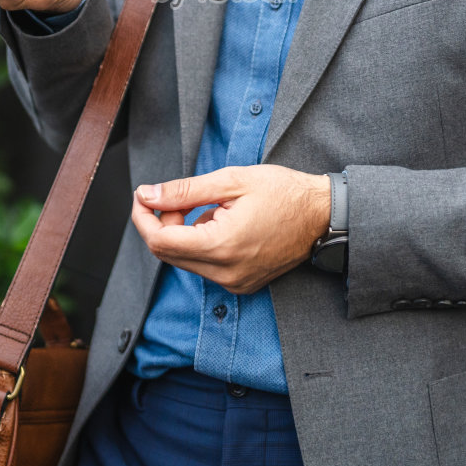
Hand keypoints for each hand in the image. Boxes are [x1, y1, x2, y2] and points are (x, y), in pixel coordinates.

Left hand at [130, 165, 331, 294]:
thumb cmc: (282, 192)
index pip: (160, 241)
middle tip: (182, 197)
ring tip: (212, 208)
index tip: (143, 196)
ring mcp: (234, 283)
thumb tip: (147, 195)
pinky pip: (205, 267)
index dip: (143, 217)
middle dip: (164, 223)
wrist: (322, 215)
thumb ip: (184, 191)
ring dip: (183, 234)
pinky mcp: (241, 285)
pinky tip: (223, 225)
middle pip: (168, 253)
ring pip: (185, 261)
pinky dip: (201, 245)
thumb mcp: (231, 181)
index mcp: (222, 246)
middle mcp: (226, 273)